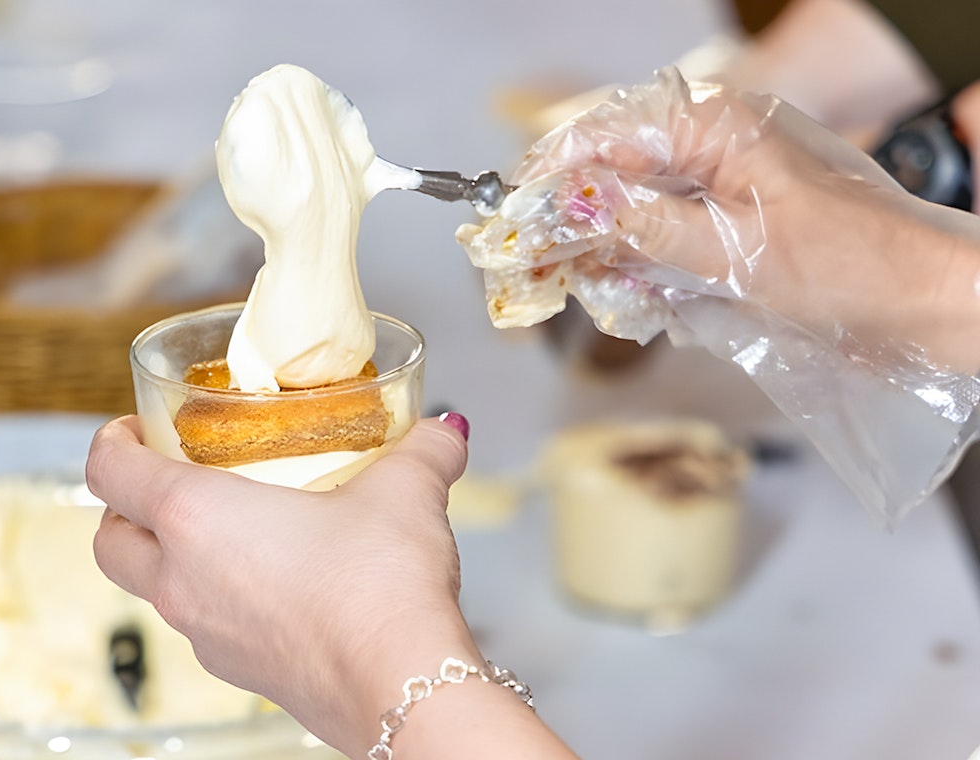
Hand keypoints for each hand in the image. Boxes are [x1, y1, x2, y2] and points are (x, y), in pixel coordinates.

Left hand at [86, 414, 477, 754]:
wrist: (402, 689)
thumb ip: (423, 450)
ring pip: (152, 587)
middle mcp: (182, 581)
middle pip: (110, 541)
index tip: (137, 426)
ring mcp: (204, 635)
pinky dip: (217, 596)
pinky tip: (277, 581)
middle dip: (125, 506)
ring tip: (232, 527)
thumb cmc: (379, 590)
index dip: (112, 438)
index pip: (109, 470)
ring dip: (171, 555)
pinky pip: (203, 623)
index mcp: (195, 519)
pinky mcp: (238, 672)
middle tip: (169, 476)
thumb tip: (444, 431)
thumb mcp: (404, 493)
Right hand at [462, 67, 979, 373]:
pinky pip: (661, 238)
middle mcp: (713, 147)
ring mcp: (720, 186)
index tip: (510, 212)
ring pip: (631, 210)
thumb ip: (646, 228)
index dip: (551, 172)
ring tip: (591, 290)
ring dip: (606, 253)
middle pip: (612, 171)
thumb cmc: (852, 263)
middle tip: (536, 265)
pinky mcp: (728, 224)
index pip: (608, 133)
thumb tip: (572, 208)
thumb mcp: (736, 251)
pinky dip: (641, 270)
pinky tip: (635, 299)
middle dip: (572, 220)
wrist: (921, 301)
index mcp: (718, 126)